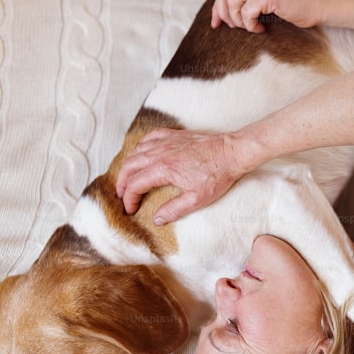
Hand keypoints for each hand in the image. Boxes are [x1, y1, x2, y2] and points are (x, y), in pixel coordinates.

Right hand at [116, 129, 245, 224]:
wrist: (232, 152)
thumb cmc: (218, 175)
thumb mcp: (197, 199)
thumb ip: (174, 210)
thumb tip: (157, 219)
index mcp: (163, 169)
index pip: (135, 185)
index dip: (129, 199)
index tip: (130, 209)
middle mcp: (160, 153)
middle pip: (130, 167)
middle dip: (122, 183)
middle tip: (122, 195)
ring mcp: (166, 141)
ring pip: (136, 151)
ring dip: (128, 166)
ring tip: (127, 178)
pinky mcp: (174, 135)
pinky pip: (148, 138)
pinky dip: (139, 147)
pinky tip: (140, 154)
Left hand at [211, 0, 327, 32]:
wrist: (318, 6)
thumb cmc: (296, 5)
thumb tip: (226, 14)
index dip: (218, 6)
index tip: (217, 23)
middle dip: (224, 13)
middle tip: (234, 27)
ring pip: (233, 3)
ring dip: (240, 21)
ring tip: (253, 27)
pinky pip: (246, 13)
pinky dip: (251, 25)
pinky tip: (261, 28)